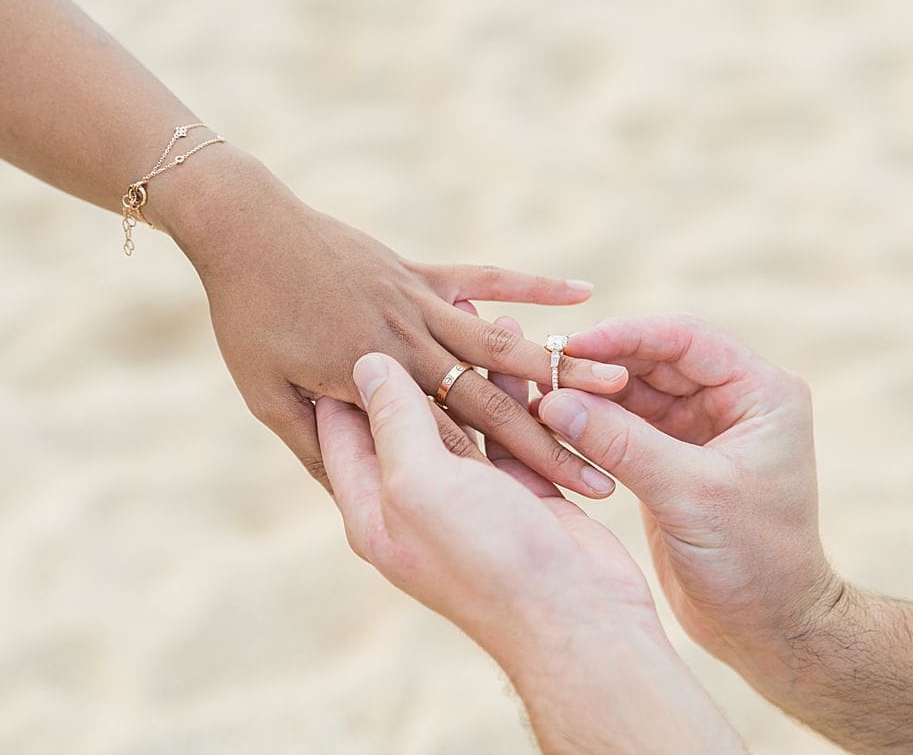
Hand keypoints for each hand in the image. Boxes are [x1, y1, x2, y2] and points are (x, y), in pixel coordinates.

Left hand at [149, 148, 626, 496]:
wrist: (243, 228)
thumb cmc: (247, 319)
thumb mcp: (268, 396)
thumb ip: (317, 442)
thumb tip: (348, 483)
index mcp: (372, 391)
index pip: (447, 447)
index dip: (501, 477)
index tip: (558, 503)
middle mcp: (406, 349)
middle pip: (488, 405)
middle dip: (551, 439)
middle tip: (607, 467)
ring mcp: (418, 306)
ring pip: (502, 347)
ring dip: (561, 367)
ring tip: (619, 379)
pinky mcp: (423, 273)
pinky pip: (486, 278)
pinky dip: (533, 283)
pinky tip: (584, 290)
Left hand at [315, 324, 743, 753]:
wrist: (576, 619)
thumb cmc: (485, 557)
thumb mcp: (420, 486)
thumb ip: (393, 424)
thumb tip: (368, 366)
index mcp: (374, 505)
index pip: (339, 429)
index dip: (335, 374)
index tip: (336, 316)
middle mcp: (417, 496)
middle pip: (404, 413)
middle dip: (407, 354)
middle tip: (398, 293)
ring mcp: (472, 492)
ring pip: (464, 409)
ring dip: (470, 361)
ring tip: (471, 303)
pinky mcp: (523, 485)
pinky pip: (512, 422)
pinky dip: (516, 383)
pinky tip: (521, 338)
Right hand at [535, 313, 840, 682]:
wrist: (768, 628)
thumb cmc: (752, 563)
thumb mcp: (688, 496)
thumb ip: (622, 444)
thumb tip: (553, 400)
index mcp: (761, 393)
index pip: (686, 339)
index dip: (626, 336)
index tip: (571, 344)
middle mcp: (735, 400)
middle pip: (656, 360)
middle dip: (601, 365)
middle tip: (543, 368)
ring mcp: (704, 428)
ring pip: (637, 392)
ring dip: (591, 394)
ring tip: (539, 396)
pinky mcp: (675, 457)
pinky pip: (628, 425)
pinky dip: (594, 425)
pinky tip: (555, 426)